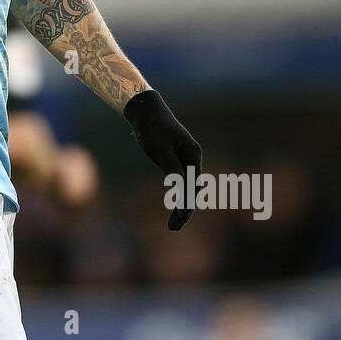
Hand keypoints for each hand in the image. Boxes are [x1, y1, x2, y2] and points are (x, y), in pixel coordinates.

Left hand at [123, 89, 202, 230]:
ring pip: (188, 188)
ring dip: (183, 206)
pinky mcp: (178, 162)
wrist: (146, 111)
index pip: (193, 184)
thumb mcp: (159, 148)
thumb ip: (171, 167)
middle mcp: (194, 158)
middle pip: (193, 189)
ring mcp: (187, 160)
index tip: (180, 218)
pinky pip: (182, 183)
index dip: (187, 203)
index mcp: (193, 154)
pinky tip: (175, 210)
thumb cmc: (152, 128)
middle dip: (185, 210)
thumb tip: (179, 186)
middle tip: (173, 228)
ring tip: (173, 226)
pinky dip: (178, 197)